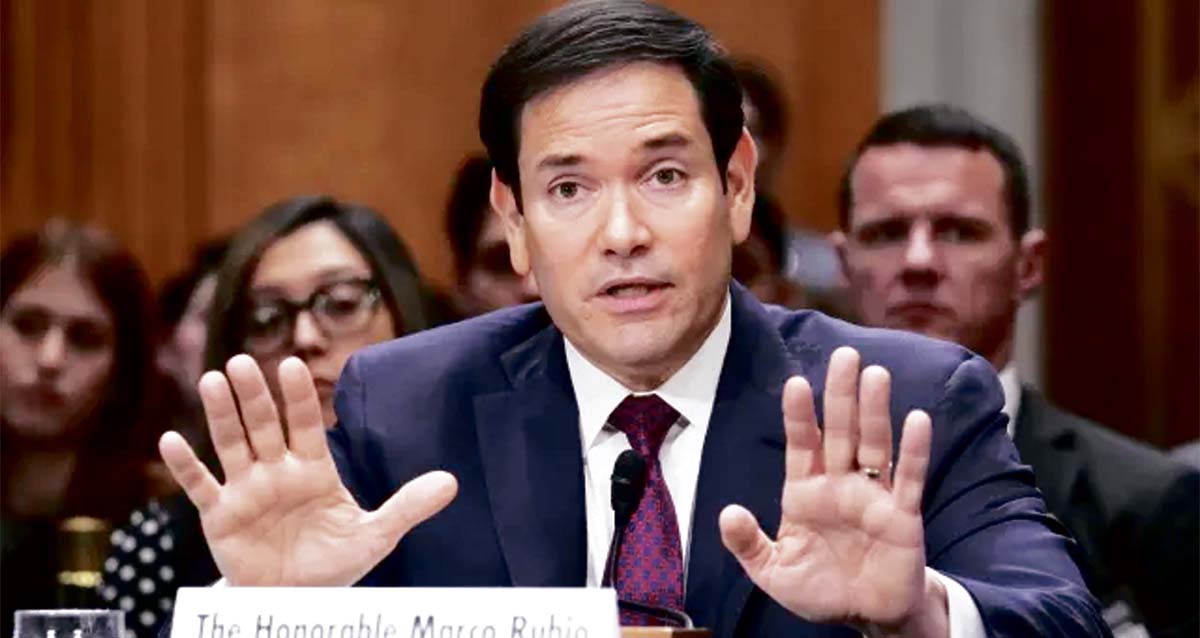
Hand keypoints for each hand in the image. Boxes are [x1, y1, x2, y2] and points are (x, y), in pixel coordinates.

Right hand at [158, 355, 457, 585]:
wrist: (298, 599)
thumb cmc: (334, 562)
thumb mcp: (375, 535)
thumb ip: (407, 506)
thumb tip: (452, 482)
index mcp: (314, 469)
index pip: (305, 424)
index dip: (299, 397)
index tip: (293, 364)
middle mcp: (277, 471)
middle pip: (264, 426)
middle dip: (255, 396)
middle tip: (245, 361)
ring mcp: (247, 491)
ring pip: (232, 445)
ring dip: (221, 414)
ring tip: (212, 379)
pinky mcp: (221, 516)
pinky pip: (200, 487)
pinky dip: (184, 466)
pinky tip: (169, 441)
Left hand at [719, 347, 945, 636]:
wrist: (866, 617)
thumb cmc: (819, 589)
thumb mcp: (773, 572)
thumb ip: (749, 545)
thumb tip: (728, 514)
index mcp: (805, 491)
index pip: (801, 444)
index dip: (798, 415)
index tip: (795, 382)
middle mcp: (840, 483)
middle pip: (840, 431)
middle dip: (840, 395)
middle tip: (844, 355)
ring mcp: (873, 495)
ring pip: (874, 444)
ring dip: (875, 411)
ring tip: (876, 375)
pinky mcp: (903, 514)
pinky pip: (908, 477)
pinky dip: (914, 450)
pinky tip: (917, 419)